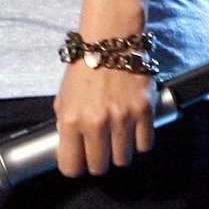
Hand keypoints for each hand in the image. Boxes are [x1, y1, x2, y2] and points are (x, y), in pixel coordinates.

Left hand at [53, 59, 155, 176]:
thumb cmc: (84, 67)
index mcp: (71, 119)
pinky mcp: (144, 112)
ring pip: (123, 160)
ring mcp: (122, 119)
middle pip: (99, 167)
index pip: (71, 166)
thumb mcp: (64, 96)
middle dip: (98, 161)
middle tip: (99, 149)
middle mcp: (96, 123)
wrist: (110, 40)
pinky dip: (139, 142)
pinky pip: (144, 145)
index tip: (78, 162)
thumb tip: (69, 148)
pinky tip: (132, 129)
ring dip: (120, 152)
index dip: (74, 167)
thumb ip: (66, 123)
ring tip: (116, 136)